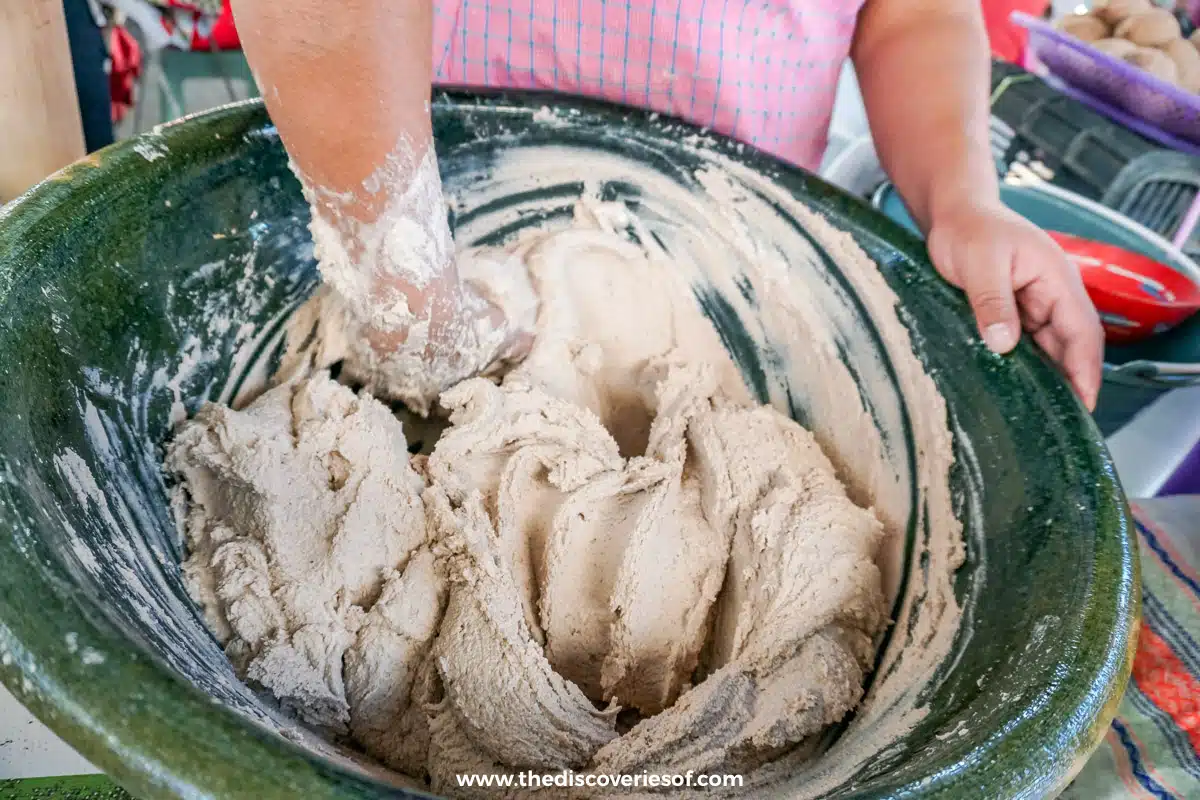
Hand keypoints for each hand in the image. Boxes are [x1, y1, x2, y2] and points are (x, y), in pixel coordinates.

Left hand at [926, 200, 1103, 410]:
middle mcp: (1053, 295)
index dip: (1086, 370)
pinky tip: (1015, 390)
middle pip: (1070, 346)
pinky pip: (1026, 345)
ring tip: (1038, 416)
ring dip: (1046, 378)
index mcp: (1057, 280)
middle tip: (1060, 424)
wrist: (953, 214)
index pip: (1083, 332)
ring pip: (1048, 349)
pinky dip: (1024, 366)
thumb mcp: (980, 263)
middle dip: (1070, 383)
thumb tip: (1004, 345)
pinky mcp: (1013, 312)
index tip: (1084, 404)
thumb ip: (992, 302)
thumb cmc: (969, 230)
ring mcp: (1034, 305)